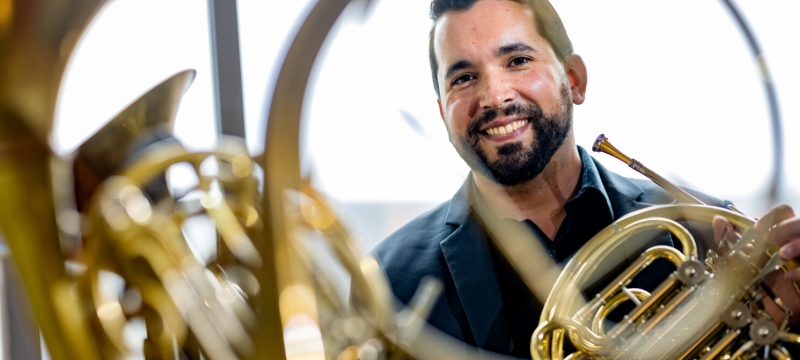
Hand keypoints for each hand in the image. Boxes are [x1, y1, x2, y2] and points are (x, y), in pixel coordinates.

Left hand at [712, 205, 799, 325]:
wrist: (769, 315)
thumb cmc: (757, 285)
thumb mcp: (741, 263)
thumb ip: (730, 242)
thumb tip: (719, 221)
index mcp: (780, 237)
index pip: (784, 212)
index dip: (773, 216)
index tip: (758, 228)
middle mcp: (794, 246)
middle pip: (799, 223)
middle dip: (786, 228)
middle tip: (770, 239)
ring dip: (797, 245)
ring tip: (784, 255)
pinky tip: (790, 277)